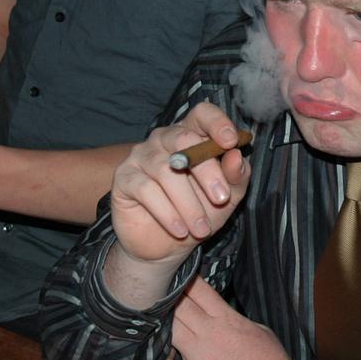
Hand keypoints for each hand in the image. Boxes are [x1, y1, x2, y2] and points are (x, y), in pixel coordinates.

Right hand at [110, 103, 250, 267]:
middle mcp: (164, 139)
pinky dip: (167, 212)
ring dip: (188, 203)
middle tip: (222, 198)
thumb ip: (236, 176)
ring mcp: (141, 156)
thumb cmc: (200, 211)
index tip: (231, 142)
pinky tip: (179, 230)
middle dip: (207, 171)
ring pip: (166, 171)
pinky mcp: (124, 177)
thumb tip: (237, 156)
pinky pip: (146, 190)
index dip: (217, 123)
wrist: (166, 245)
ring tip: (201, 228)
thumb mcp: (227, 197)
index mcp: (192, 134)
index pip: (202, 114)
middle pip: (185, 140)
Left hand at [161, 277, 292, 359]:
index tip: (178, 275)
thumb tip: (225, 317)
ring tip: (153, 319)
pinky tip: (157, 353)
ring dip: (160, 323)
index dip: (186, 280)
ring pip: (170, 331)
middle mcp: (209, 334)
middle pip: (179, 306)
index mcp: (227, 319)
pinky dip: (159, 358)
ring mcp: (198, 358)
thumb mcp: (260, 330)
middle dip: (169, 297)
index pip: (200, 290)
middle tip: (159, 293)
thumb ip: (237, 321)